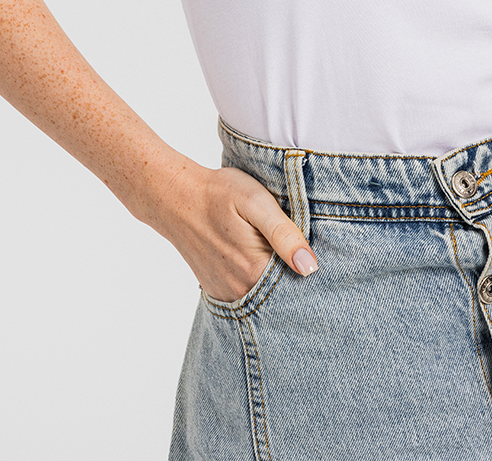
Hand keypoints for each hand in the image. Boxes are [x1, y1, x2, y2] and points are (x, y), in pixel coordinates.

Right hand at [156, 161, 317, 301]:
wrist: (176, 199)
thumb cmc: (219, 194)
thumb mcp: (257, 202)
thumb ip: (285, 235)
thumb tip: (310, 266)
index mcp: (256, 271)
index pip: (300, 286)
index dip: (312, 270)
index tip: (314, 253)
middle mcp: (242, 292)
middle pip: (284, 295)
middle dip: (295, 278)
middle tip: (295, 249)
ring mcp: (227, 295)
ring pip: (266, 298)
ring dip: (276, 281)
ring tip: (273, 250)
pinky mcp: (218, 292)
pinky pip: (248, 297)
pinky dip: (258, 284)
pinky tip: (255, 258)